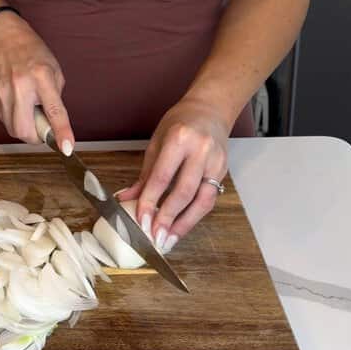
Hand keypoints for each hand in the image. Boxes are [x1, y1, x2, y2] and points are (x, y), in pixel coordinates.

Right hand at [0, 10, 75, 150]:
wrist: (3, 37)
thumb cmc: (33, 52)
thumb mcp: (54, 70)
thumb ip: (55, 97)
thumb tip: (54, 122)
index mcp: (42, 78)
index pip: (54, 111)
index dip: (61, 132)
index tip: (67, 147)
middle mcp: (20, 86)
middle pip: (25, 130)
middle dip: (36, 137)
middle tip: (43, 128)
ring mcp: (3, 92)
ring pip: (13, 129)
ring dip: (25, 129)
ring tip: (30, 112)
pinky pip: (3, 119)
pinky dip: (14, 119)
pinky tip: (19, 105)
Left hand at [116, 99, 229, 254]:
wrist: (210, 109)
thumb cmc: (181, 122)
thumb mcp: (157, 142)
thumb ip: (145, 175)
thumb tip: (126, 200)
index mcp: (179, 139)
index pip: (162, 177)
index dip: (150, 202)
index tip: (141, 222)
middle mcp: (201, 150)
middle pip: (184, 192)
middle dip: (168, 218)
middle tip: (155, 238)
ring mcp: (215, 161)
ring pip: (202, 200)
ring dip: (185, 224)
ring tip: (169, 240)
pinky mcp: (224, 170)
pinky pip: (209, 198)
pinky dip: (195, 215)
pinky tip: (182, 226)